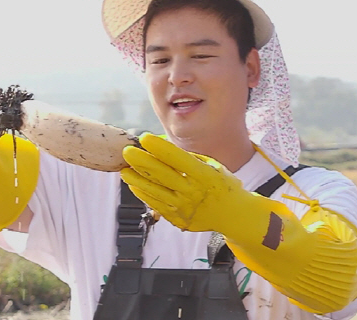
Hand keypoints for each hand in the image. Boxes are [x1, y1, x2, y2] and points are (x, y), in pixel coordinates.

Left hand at [120, 132, 245, 233]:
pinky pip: (157, 205)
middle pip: (163, 175)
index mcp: (204, 175)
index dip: (160, 148)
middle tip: (127, 152)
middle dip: (143, 162)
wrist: (232, 214)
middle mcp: (193, 192)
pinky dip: (144, 194)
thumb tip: (162, 145)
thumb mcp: (211, 165)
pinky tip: (134, 185)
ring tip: (124, 170)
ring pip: (156, 192)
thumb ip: (188, 157)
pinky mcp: (178, 219)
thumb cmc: (220, 183)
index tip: (145, 138)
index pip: (178, 159)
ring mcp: (184, 207)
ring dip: (138, 180)